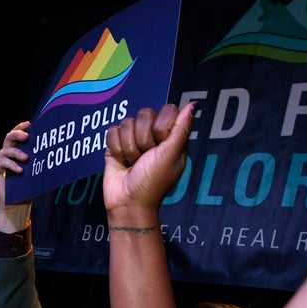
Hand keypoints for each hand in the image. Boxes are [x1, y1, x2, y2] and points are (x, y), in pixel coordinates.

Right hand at [0, 121, 32, 231]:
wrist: (16, 205)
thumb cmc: (27, 189)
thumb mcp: (34, 171)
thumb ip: (36, 159)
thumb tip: (50, 146)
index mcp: (15, 153)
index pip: (16, 136)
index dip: (21, 127)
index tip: (30, 124)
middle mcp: (5, 155)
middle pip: (9, 138)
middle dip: (17, 134)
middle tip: (26, 136)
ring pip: (6, 150)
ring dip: (17, 153)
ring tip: (26, 159)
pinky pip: (1, 161)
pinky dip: (11, 165)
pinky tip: (19, 171)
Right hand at [102, 103, 194, 219]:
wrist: (127, 203)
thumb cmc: (152, 183)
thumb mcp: (170, 156)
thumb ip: (181, 129)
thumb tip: (193, 104)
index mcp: (172, 136)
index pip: (168, 110)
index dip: (161, 125)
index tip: (160, 144)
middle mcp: (153, 134)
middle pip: (145, 113)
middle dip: (143, 139)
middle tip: (145, 158)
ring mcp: (133, 138)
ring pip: (127, 122)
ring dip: (129, 147)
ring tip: (133, 163)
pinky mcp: (116, 144)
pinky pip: (112, 131)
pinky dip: (116, 149)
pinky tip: (122, 162)